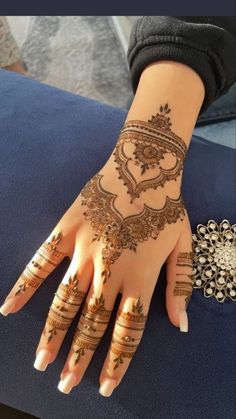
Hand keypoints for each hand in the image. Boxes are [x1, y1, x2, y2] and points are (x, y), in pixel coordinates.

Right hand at [0, 104, 193, 396]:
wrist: (144, 166)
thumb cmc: (166, 206)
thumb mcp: (184, 245)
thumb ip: (181, 286)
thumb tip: (179, 325)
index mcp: (140, 276)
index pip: (127, 330)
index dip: (116, 361)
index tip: (103, 386)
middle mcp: (110, 270)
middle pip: (93, 323)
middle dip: (80, 357)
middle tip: (66, 385)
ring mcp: (85, 251)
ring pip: (65, 301)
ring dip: (52, 333)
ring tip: (42, 361)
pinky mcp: (66, 231)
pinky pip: (41, 262)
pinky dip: (24, 285)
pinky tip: (9, 309)